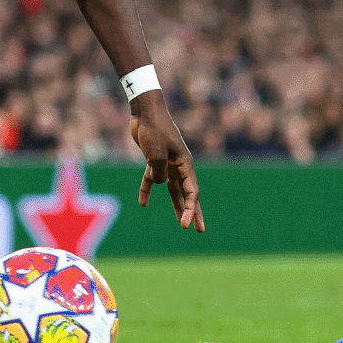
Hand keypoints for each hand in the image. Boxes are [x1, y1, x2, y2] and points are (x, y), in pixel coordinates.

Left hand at [129, 93, 204, 230]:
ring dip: (176, 206)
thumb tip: (158, 183)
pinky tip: (142, 203)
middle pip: (188, 194)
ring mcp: (167, 163)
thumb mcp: (156, 155)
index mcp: (185, 165)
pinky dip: (147, 190)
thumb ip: (158, 173)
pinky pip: (151, 179)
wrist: (145, 112)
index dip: (191, 211)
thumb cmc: (154, 131)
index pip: (192, 193)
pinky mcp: (154, 160)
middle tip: (199, 230)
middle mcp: (179, 166)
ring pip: (172, 190)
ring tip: (181, 223)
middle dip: (193, 213)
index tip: (187, 226)